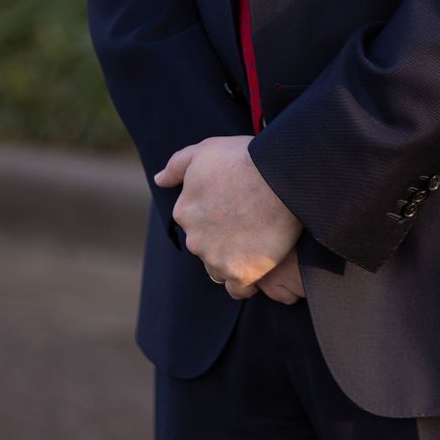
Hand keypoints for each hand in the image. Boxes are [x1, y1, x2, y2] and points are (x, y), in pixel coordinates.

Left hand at [154, 134, 303, 299]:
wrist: (280, 176)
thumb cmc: (243, 159)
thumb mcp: (204, 150)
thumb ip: (177, 166)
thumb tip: (159, 180)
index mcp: (184, 211)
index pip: (194, 222)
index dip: (215, 214)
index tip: (234, 205)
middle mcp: (195, 239)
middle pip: (206, 246)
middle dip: (223, 237)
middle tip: (249, 220)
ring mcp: (216, 259)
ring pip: (220, 267)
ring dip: (234, 259)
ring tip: (257, 240)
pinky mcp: (241, 274)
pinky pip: (239, 288)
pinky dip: (246, 281)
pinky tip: (259, 265)